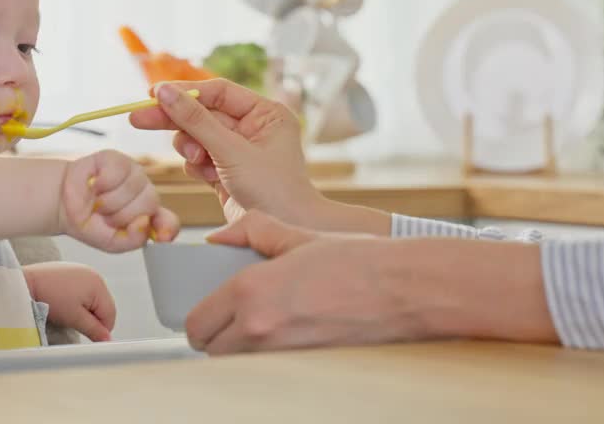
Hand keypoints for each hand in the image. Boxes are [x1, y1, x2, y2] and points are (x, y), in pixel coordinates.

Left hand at [23, 262, 116, 342]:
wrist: (26, 282)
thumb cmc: (51, 299)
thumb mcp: (75, 319)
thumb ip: (94, 330)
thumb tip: (108, 339)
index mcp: (98, 285)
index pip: (110, 314)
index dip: (101, 329)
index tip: (87, 335)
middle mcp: (94, 274)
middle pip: (104, 305)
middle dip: (93, 318)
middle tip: (74, 322)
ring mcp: (84, 271)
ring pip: (93, 299)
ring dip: (85, 309)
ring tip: (67, 312)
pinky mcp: (73, 270)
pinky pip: (84, 290)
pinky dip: (78, 300)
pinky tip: (64, 302)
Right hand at [59, 149, 179, 252]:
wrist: (64, 204)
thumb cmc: (90, 222)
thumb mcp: (111, 243)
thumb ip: (132, 240)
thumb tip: (144, 223)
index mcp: (148, 215)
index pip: (169, 222)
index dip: (167, 228)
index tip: (161, 236)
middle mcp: (145, 193)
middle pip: (149, 203)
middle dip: (122, 216)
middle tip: (106, 217)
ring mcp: (134, 174)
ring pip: (132, 188)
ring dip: (108, 202)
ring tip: (98, 203)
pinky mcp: (118, 159)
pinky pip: (117, 173)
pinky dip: (102, 184)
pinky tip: (95, 186)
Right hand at [128, 79, 320, 223]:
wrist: (283, 232)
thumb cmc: (273, 190)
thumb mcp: (231, 151)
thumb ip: (195, 120)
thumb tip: (164, 92)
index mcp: (265, 113)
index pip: (218, 92)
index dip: (184, 92)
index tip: (153, 95)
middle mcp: (253, 128)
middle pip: (201, 114)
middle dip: (174, 119)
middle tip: (138, 119)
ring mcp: (237, 151)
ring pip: (195, 138)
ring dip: (191, 149)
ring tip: (200, 162)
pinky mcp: (224, 172)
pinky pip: (198, 160)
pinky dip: (197, 167)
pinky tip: (209, 178)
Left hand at [186, 211, 555, 354]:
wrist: (406, 289)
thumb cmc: (358, 260)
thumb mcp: (299, 235)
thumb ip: (252, 231)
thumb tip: (219, 238)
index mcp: (251, 290)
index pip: (197, 324)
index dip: (198, 320)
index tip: (209, 313)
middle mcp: (260, 327)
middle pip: (212, 352)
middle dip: (217, 338)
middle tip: (232, 322)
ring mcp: (283, 355)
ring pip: (238, 366)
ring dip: (241, 352)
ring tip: (261, 329)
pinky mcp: (306, 370)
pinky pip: (269, 373)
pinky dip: (269, 360)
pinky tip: (288, 339)